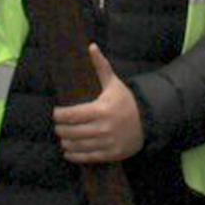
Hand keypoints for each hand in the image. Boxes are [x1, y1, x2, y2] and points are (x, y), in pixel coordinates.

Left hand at [52, 45, 144, 163]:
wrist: (148, 121)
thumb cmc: (126, 101)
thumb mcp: (114, 83)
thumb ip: (101, 66)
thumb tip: (91, 46)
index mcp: (101, 109)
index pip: (72, 115)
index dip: (59, 115)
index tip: (55, 113)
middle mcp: (103, 127)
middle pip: (72, 132)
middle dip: (60, 129)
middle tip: (57, 126)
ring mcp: (107, 142)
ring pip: (77, 146)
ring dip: (66, 142)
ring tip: (63, 137)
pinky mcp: (111, 154)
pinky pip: (87, 157)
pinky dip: (74, 155)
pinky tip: (68, 151)